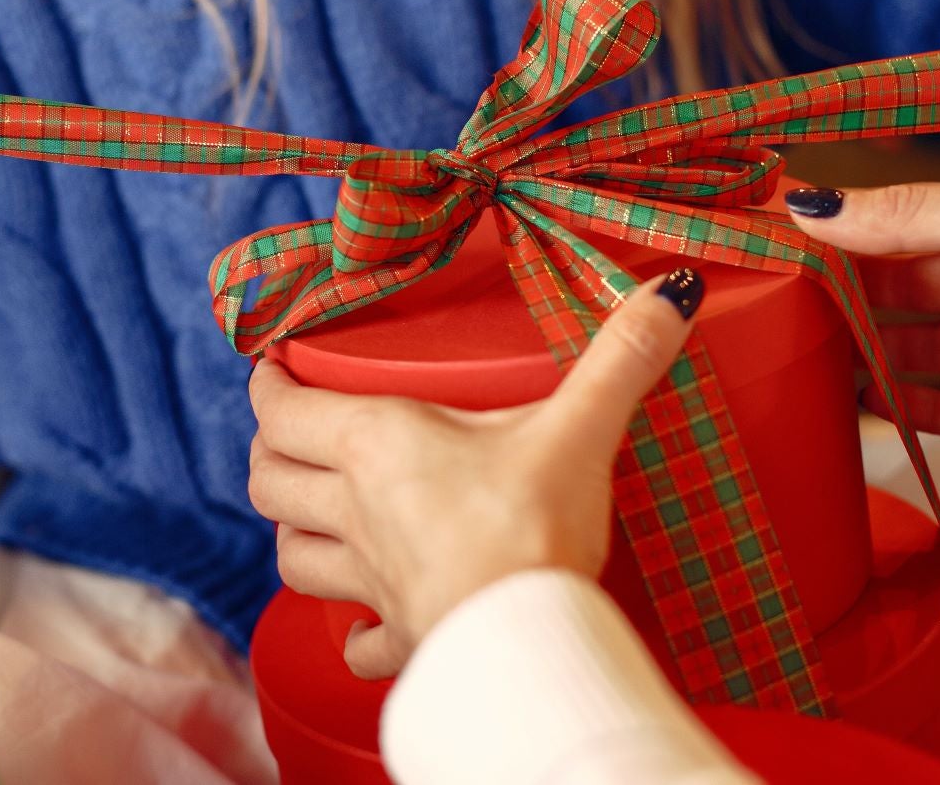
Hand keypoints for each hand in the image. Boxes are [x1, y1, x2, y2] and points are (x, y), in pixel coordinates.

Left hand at [247, 269, 703, 679]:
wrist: (530, 647)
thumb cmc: (534, 533)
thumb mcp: (578, 431)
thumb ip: (620, 358)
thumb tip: (670, 291)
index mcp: (376, 446)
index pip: (284, 408)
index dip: (269, 385)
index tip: (272, 367)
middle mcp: (356, 511)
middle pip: (269, 479)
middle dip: (270, 452)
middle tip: (290, 431)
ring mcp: (370, 582)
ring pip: (291, 556)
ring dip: (294, 531)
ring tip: (315, 514)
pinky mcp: (399, 637)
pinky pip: (354, 638)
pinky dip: (350, 628)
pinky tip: (365, 622)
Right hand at [785, 180, 939, 442]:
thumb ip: (909, 217)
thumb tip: (813, 205)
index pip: (894, 233)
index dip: (838, 236)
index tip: (772, 239)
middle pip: (896, 296)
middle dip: (840, 298)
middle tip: (773, 305)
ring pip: (915, 357)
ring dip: (866, 358)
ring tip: (803, 359)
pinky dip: (909, 415)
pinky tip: (864, 409)